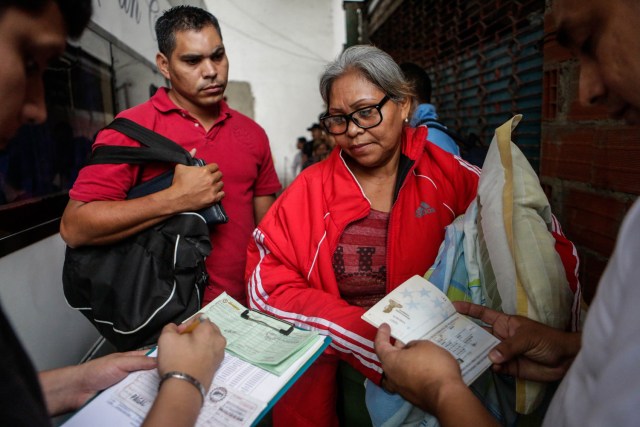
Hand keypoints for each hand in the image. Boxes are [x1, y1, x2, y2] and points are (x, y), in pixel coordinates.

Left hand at [39, 350, 156, 414]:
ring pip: (144, 390)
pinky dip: (138, 403)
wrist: (78, 390)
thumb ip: (138, 360)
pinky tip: (142, 403)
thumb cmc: (94, 371)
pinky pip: (135, 402)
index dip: (162, 359)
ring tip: (155, 393)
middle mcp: (131, 374)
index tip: (173, 363)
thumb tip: (158, 359)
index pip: (151, 357)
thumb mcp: (119, 362)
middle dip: (156, 379)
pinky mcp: (123, 400)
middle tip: (166, 382)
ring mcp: (128, 388)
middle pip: (150, 376)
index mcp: (132, 360)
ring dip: (147, 392)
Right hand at [156, 317, 225, 391]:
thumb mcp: (166, 338)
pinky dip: (202, 353)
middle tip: (181, 342)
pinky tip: (191, 360)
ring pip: (209, 341)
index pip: (200, 317)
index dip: (187, 323)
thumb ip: (171, 327)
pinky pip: (210, 352)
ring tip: (185, 352)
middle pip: (207, 328)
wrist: (184, 388)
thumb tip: (177, 329)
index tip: (179, 334)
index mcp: (209, 330)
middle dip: (195, 332)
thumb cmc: (176, 360)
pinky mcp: (217, 365)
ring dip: (198, 342)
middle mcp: (219, 340)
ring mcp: (220, 353)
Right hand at [168, 161, 224, 211]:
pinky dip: (219, 193)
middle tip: (210, 179)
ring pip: (221, 184)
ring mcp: (212, 189)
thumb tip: (194, 150)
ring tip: (211, 186)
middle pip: (220, 175)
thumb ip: (189, 157)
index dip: (212, 168)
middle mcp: (210, 179)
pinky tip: (215, 193)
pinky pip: (222, 194)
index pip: (215, 166)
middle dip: (215, 176)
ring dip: (217, 184)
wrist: (177, 198)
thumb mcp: (181, 167)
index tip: (210, 171)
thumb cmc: (178, 182)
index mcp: (204, 171)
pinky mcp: (213, 198)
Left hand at [374, 323, 464, 413]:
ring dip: (402, 362)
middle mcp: (391, 377)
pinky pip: (407, 381)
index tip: (385, 326)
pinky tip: (422, 368)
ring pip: (397, 372)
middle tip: (401, 341)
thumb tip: (409, 351)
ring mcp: (401, 389)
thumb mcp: (424, 346)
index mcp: (390, 361)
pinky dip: (411, 373)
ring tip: (412, 354)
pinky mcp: (412, 397)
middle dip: (394, 349)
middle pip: (388, 360)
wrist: (446, 396)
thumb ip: (413, 345)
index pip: (380, 345)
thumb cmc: (434, 366)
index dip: (382, 334)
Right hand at [454, 302, 580, 381]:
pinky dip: (488, 368)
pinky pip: (493, 367)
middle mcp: (500, 337)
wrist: (566, 360)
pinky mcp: (508, 368)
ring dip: (474, 354)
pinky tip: (484, 367)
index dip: (468, 310)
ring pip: (483, 352)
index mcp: (504, 323)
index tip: (452, 307)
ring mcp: (503, 352)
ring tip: (461, 356)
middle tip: (448, 338)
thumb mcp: (527, 337)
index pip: (482, 314)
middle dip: (464, 336)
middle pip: (478, 335)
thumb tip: (490, 357)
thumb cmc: (547, 340)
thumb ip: (509, 347)